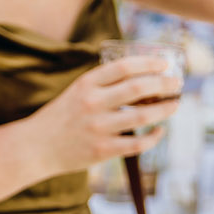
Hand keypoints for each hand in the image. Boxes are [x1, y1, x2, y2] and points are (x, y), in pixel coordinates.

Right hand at [22, 56, 181, 174]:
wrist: (36, 147)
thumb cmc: (62, 116)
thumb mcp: (76, 91)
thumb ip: (103, 83)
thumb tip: (142, 75)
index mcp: (86, 84)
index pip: (124, 67)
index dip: (149, 63)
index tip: (165, 64)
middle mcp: (92, 103)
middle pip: (138, 88)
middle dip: (164, 84)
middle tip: (177, 83)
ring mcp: (98, 128)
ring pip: (142, 115)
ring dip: (165, 109)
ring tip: (175, 104)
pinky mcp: (102, 150)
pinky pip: (137, 143)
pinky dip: (154, 136)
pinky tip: (159, 131)